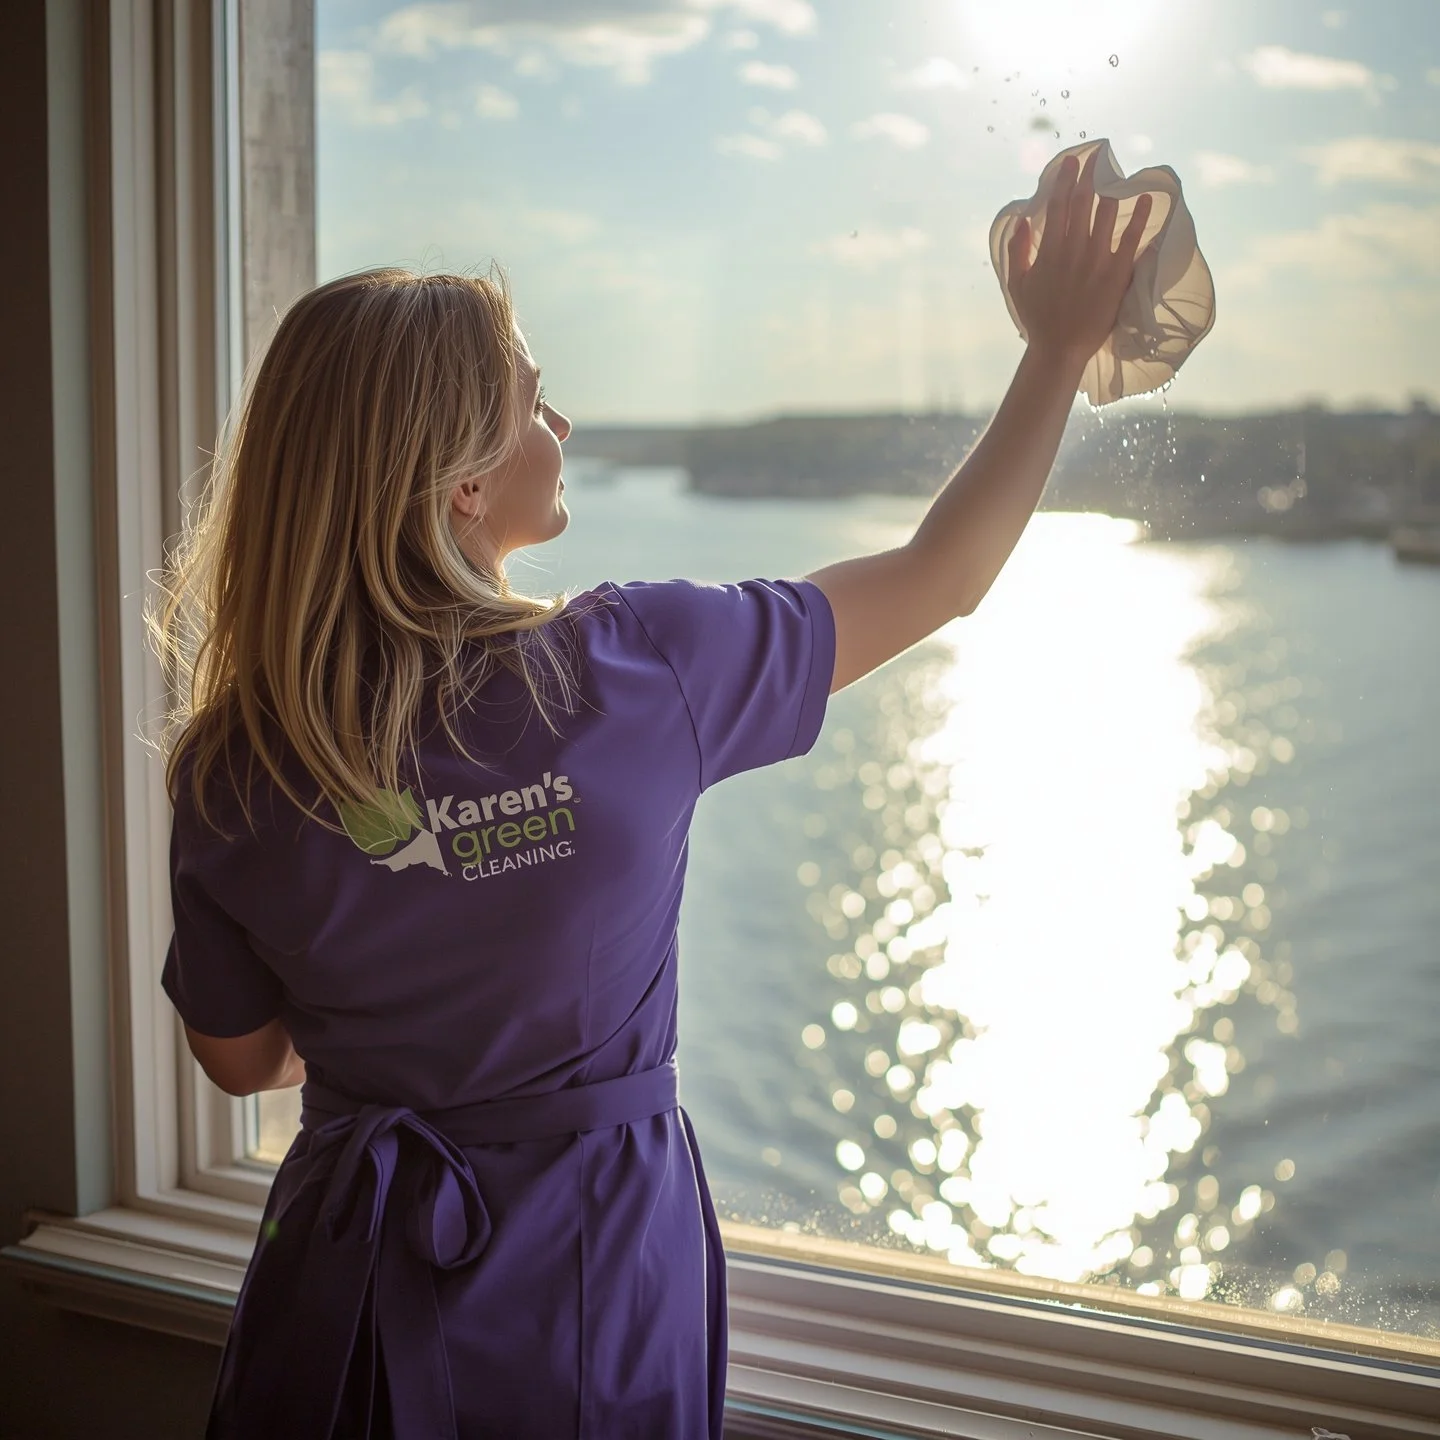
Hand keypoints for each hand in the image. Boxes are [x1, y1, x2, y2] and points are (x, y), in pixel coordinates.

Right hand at [1007, 148, 1152, 368]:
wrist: (1060, 348)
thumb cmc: (1037, 319)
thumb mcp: (1016, 285)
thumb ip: (1017, 251)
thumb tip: (1024, 220)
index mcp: (1049, 251)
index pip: (1057, 206)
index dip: (1064, 180)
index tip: (1071, 161)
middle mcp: (1073, 250)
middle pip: (1082, 203)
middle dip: (1089, 176)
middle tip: (1096, 156)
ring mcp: (1096, 260)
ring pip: (1106, 214)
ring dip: (1112, 191)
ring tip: (1118, 176)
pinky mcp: (1116, 274)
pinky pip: (1131, 238)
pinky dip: (1139, 216)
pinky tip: (1146, 198)